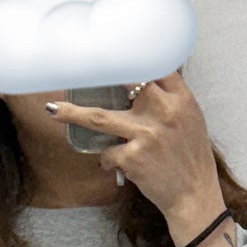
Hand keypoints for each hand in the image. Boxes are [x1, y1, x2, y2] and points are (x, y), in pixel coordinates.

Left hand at [45, 71, 225, 242]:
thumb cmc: (191, 157)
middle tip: (75, 70)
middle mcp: (164, 112)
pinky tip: (113, 164)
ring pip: (99, 118)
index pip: (154, 66)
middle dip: (97, 77)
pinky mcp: (133, 157)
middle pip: (122, 84)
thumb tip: (142, 80)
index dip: (132, 56)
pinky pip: (107, 152)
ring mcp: (146, 135)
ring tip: (52, 109)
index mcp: (181, 100)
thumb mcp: (191, 120)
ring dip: (72, 113)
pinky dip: (106, 158)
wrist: (194, 195)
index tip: (110, 51)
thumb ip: (170, 99)